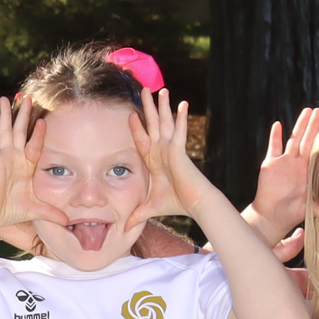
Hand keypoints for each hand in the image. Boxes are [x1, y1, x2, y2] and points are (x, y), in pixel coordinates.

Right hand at [0, 95, 52, 252]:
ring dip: (6, 115)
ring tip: (5, 98)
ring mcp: (2, 158)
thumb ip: (52, 213)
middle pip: (20, 131)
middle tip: (28, 97)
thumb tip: (68, 223)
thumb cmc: (9, 212)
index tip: (44, 119)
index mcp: (25, 166)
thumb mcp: (36, 210)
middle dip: (23, 114)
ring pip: (5, 131)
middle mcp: (14, 158)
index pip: (35, 145)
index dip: (39, 132)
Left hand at [127, 88, 210, 219]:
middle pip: (153, 124)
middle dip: (148, 107)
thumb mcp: (149, 208)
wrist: (194, 204)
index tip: (131, 114)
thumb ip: (137, 214)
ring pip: (165, 123)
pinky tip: (182, 103)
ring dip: (163, 106)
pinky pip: (179, 131)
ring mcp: (171, 148)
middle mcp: (162, 150)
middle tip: (144, 90)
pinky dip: (180, 118)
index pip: (142, 139)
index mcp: (154, 160)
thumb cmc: (175, 204)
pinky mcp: (180, 151)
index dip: (137, 127)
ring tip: (161, 89)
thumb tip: (125, 229)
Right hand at [248, 105, 318, 231]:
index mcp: (309, 172)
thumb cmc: (291, 213)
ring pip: (293, 140)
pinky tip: (278, 125)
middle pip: (308, 141)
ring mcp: (284, 162)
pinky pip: (273, 148)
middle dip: (314, 126)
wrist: (271, 217)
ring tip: (306, 111)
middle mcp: (298, 164)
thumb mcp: (308, 209)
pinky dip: (275, 136)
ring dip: (299, 126)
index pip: (318, 151)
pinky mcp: (270, 164)